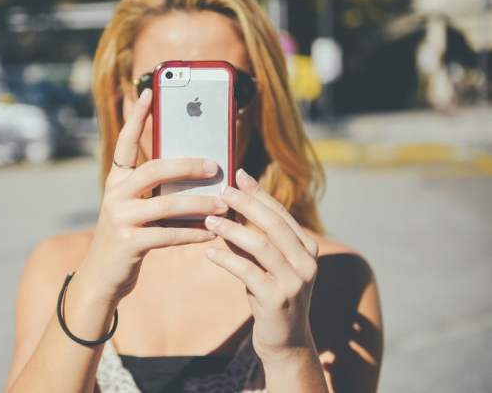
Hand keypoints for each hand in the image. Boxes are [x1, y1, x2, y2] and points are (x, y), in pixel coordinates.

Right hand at [77, 89, 226, 301]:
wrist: (102, 277)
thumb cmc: (127, 237)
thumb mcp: (135, 209)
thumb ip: (156, 191)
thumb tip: (199, 177)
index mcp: (116, 180)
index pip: (126, 142)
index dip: (137, 117)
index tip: (148, 91)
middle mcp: (114, 194)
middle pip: (154, 169)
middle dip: (188, 165)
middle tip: (215, 165)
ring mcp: (119, 218)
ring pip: (167, 203)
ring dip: (200, 204)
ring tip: (223, 203)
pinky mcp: (129, 242)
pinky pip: (169, 234)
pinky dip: (193, 233)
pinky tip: (211, 232)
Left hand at [204, 168, 319, 364]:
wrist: (286, 343)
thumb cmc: (271, 297)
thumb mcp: (264, 266)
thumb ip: (251, 240)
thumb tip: (225, 210)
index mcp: (307, 248)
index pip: (281, 213)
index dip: (259, 192)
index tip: (239, 174)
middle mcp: (307, 262)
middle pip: (274, 223)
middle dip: (247, 203)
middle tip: (222, 191)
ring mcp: (295, 282)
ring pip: (262, 245)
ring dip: (233, 230)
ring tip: (209, 221)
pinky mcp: (277, 300)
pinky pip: (248, 272)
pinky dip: (227, 259)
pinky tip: (210, 253)